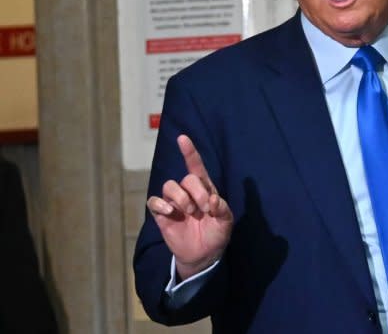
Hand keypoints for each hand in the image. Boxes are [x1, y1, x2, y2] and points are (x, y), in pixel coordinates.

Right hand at [146, 135, 232, 279]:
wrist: (204, 255)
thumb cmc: (216, 234)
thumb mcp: (226, 222)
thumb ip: (223, 208)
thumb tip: (213, 200)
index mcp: (205, 189)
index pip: (196, 167)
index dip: (189, 152)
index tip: (182, 138)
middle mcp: (188, 192)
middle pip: (186, 178)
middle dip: (197, 191)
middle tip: (205, 209)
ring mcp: (174, 203)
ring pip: (169, 186)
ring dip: (181, 198)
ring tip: (190, 212)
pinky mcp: (162, 215)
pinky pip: (154, 201)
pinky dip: (161, 204)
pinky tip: (170, 212)